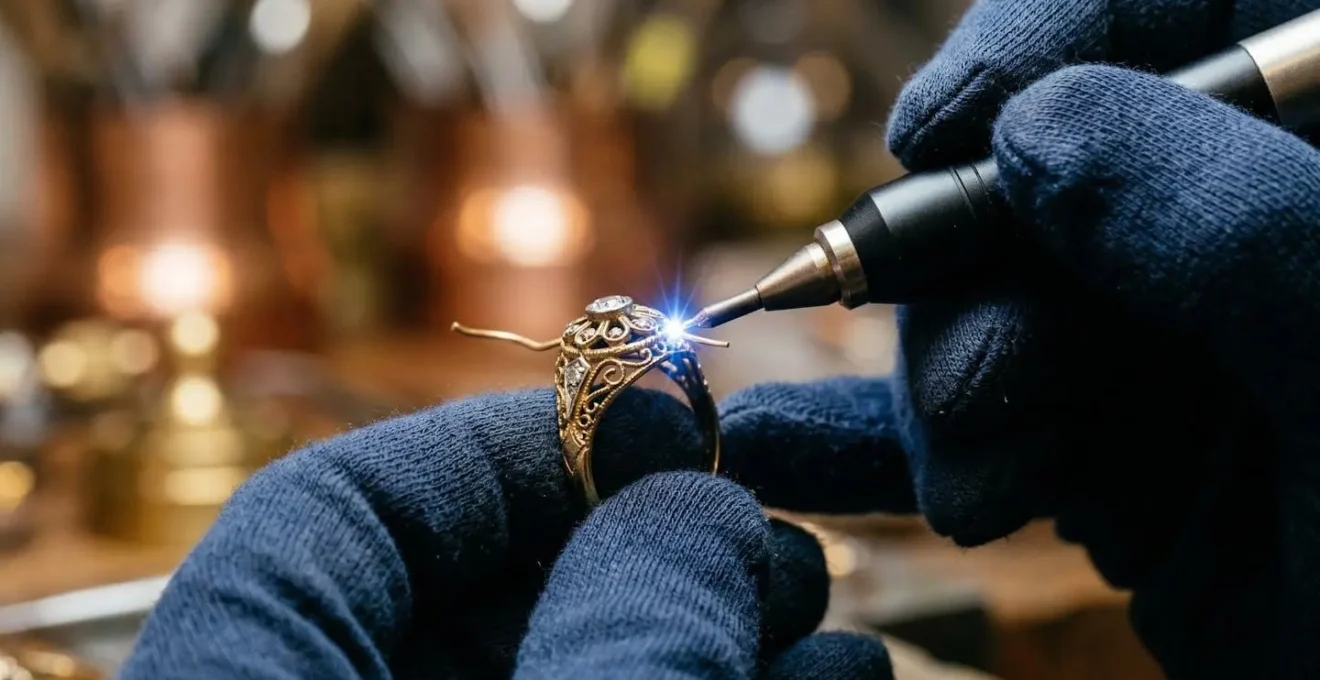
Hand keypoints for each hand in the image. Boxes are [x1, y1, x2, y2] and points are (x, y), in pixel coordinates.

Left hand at [118, 389, 891, 679]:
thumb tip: (690, 504)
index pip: (330, 518)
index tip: (640, 415)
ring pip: (561, 675)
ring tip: (824, 614)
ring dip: (699, 633)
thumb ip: (618, 640)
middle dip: (638, 548)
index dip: (490, 441)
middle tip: (764, 530)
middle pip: (465, 600)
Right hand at [716, 0, 1319, 676]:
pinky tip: (785, 449)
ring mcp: (1155, 339)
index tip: (934, 129)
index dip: (1037, 45)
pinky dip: (872, 444)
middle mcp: (1221, 228)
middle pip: (1040, 180)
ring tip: (986, 492)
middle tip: (985, 391)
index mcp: (1311, 151)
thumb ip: (1228, 218)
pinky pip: (967, 419)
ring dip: (939, 395)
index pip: (1177, 13)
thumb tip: (1039, 130)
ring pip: (982, 306)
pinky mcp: (1097, 442)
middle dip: (975, 284)